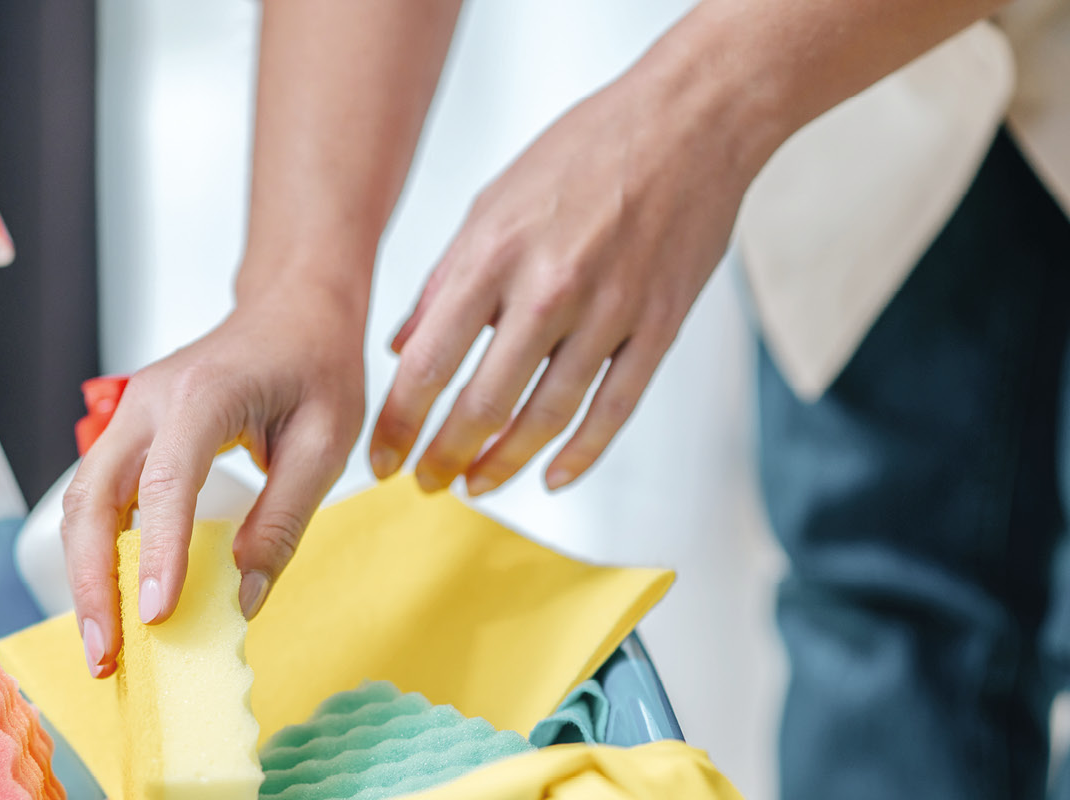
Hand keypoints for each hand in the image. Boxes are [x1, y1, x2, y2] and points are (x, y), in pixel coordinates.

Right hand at [62, 288, 364, 677]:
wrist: (292, 305)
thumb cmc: (314, 362)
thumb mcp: (326, 441)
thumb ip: (283, 520)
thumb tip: (242, 598)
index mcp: (202, 394)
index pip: (167, 482)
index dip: (156, 553)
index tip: (155, 617)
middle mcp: (148, 400)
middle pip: (93, 496)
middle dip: (91, 581)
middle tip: (105, 653)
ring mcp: (130, 414)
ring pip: (82, 501)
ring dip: (84, 574)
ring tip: (103, 642)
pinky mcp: (129, 432)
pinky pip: (97, 496)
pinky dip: (95, 551)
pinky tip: (110, 599)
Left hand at [370, 72, 764, 494]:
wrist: (690, 119)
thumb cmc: (586, 151)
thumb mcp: (491, 203)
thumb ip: (443, 282)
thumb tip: (401, 346)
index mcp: (493, 254)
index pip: (428, 363)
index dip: (399, 423)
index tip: (381, 456)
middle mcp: (548, 288)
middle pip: (484, 402)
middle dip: (445, 455)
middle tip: (425, 482)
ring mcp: (610, 310)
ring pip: (548, 416)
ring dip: (505, 462)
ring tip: (477, 484)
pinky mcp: (660, 325)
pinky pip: (615, 408)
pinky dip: (582, 453)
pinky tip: (552, 475)